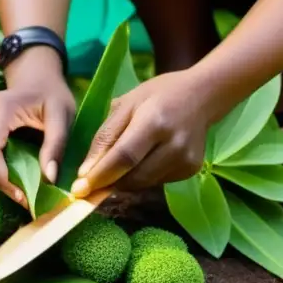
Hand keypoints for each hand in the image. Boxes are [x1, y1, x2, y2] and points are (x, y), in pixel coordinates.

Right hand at [0, 49, 75, 205]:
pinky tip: (2, 169)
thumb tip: (48, 180)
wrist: (37, 78)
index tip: (22, 196)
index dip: (0, 177)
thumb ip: (56, 147)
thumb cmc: (52, 96)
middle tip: (21, 194)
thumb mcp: (63, 117)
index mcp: (0, 105)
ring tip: (12, 182)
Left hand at [70, 70, 210, 196]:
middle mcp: (174, 145)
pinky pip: (156, 181)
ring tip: (115, 167)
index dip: (100, 175)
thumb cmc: (159, 94)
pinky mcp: (191, 170)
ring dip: (123, 181)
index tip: (79, 188)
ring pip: (143, 184)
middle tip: (89, 184)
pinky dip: (141, 177)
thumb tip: (87, 172)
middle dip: (108, 183)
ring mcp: (186, 160)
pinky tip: (143, 159)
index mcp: (155, 121)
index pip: (124, 157)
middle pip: (134, 176)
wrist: (203, 96)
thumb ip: (105, 136)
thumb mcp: (126, 103)